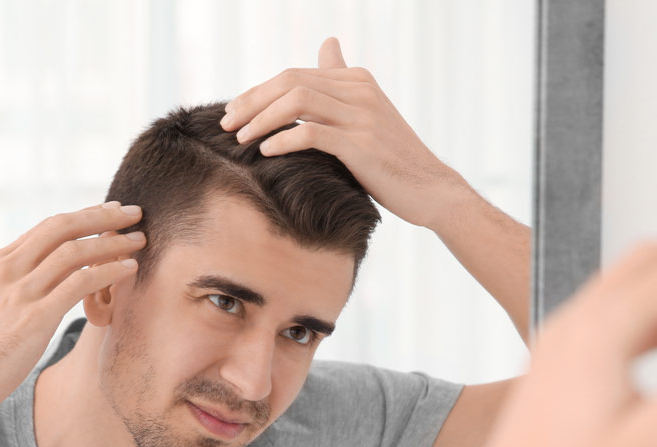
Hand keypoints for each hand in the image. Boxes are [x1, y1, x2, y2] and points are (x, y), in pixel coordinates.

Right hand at [0, 201, 144, 425]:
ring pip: (74, 252)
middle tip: (134, 213)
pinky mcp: (33, 318)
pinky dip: (108, 272)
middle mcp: (8, 269)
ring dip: (113, 242)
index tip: (110, 212)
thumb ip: (16, 287)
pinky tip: (129, 269)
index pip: (48, 227)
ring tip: (140, 240)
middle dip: (103, 216)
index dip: (84, 216)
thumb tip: (46, 281)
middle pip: (62, 227)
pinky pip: (79, 284)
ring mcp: (19, 292)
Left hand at [220, 37, 467, 229]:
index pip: (293, 75)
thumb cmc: (390, 160)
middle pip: (290, 83)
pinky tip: (266, 152)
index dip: (257, 92)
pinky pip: (312, 133)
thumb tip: (328, 45)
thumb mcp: (364, 115)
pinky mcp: (362, 145)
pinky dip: (283, 140)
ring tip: (240, 139)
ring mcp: (362, 116)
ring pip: (297, 102)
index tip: (233, 112)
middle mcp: (359, 91)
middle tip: (226, 124)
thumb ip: (341, 84)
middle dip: (251, 102)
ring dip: (261, 120)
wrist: (430, 190)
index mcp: (356, 80)